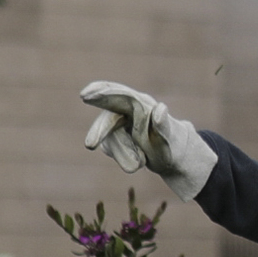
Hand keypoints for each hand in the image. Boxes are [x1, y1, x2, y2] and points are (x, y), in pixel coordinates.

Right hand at [75, 81, 214, 198]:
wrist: (172, 157)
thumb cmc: (172, 143)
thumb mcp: (169, 136)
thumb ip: (163, 124)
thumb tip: (160, 108)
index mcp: (140, 104)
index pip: (119, 95)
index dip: (101, 93)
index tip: (85, 95)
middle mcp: (125, 111)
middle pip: (107, 119)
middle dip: (99, 131)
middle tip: (90, 145)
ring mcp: (117, 125)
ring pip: (111, 141)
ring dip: (124, 154)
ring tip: (142, 163)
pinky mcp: (113, 138)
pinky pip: (113, 150)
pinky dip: (125, 158)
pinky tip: (140, 160)